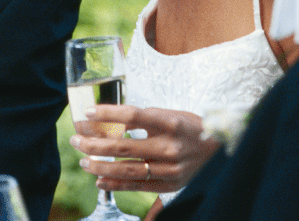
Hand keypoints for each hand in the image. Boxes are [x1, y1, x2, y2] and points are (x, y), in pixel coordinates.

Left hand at [70, 105, 218, 192]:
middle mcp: (171, 146)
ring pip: (128, 169)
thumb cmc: (189, 128)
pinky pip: (139, 186)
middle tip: (76, 139)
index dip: (108, 113)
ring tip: (84, 160)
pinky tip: (99, 180)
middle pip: (124, 145)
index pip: (133, 116)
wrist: (222, 149)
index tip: (87, 112)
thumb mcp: (170, 114)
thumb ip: (143, 118)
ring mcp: (172, 168)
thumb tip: (105, 119)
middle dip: (94, 143)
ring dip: (100, 165)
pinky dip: (116, 184)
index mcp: (170, 123)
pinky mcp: (172, 185)